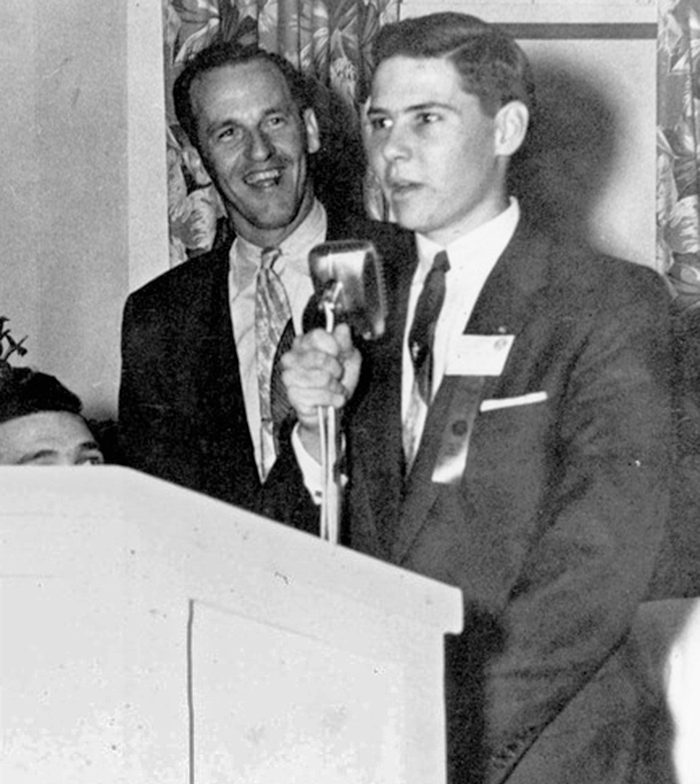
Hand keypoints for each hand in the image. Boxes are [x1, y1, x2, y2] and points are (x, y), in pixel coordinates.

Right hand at [281, 324, 360, 458]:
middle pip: (320, 358)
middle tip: (338, 375)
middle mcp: (292, 357)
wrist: (332, 406)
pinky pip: (319, 396)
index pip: (317, 335)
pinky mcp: (293, 395)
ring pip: (321, 378)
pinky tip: (332, 400)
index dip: (334, 346)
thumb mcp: (349, 357)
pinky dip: (331, 399)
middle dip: (336, 370)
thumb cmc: (338, 380)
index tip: (339, 354)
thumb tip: (342, 328)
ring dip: (336, 387)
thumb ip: (346, 343)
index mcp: (304, 343)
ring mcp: (290, 377)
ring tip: (336, 389)